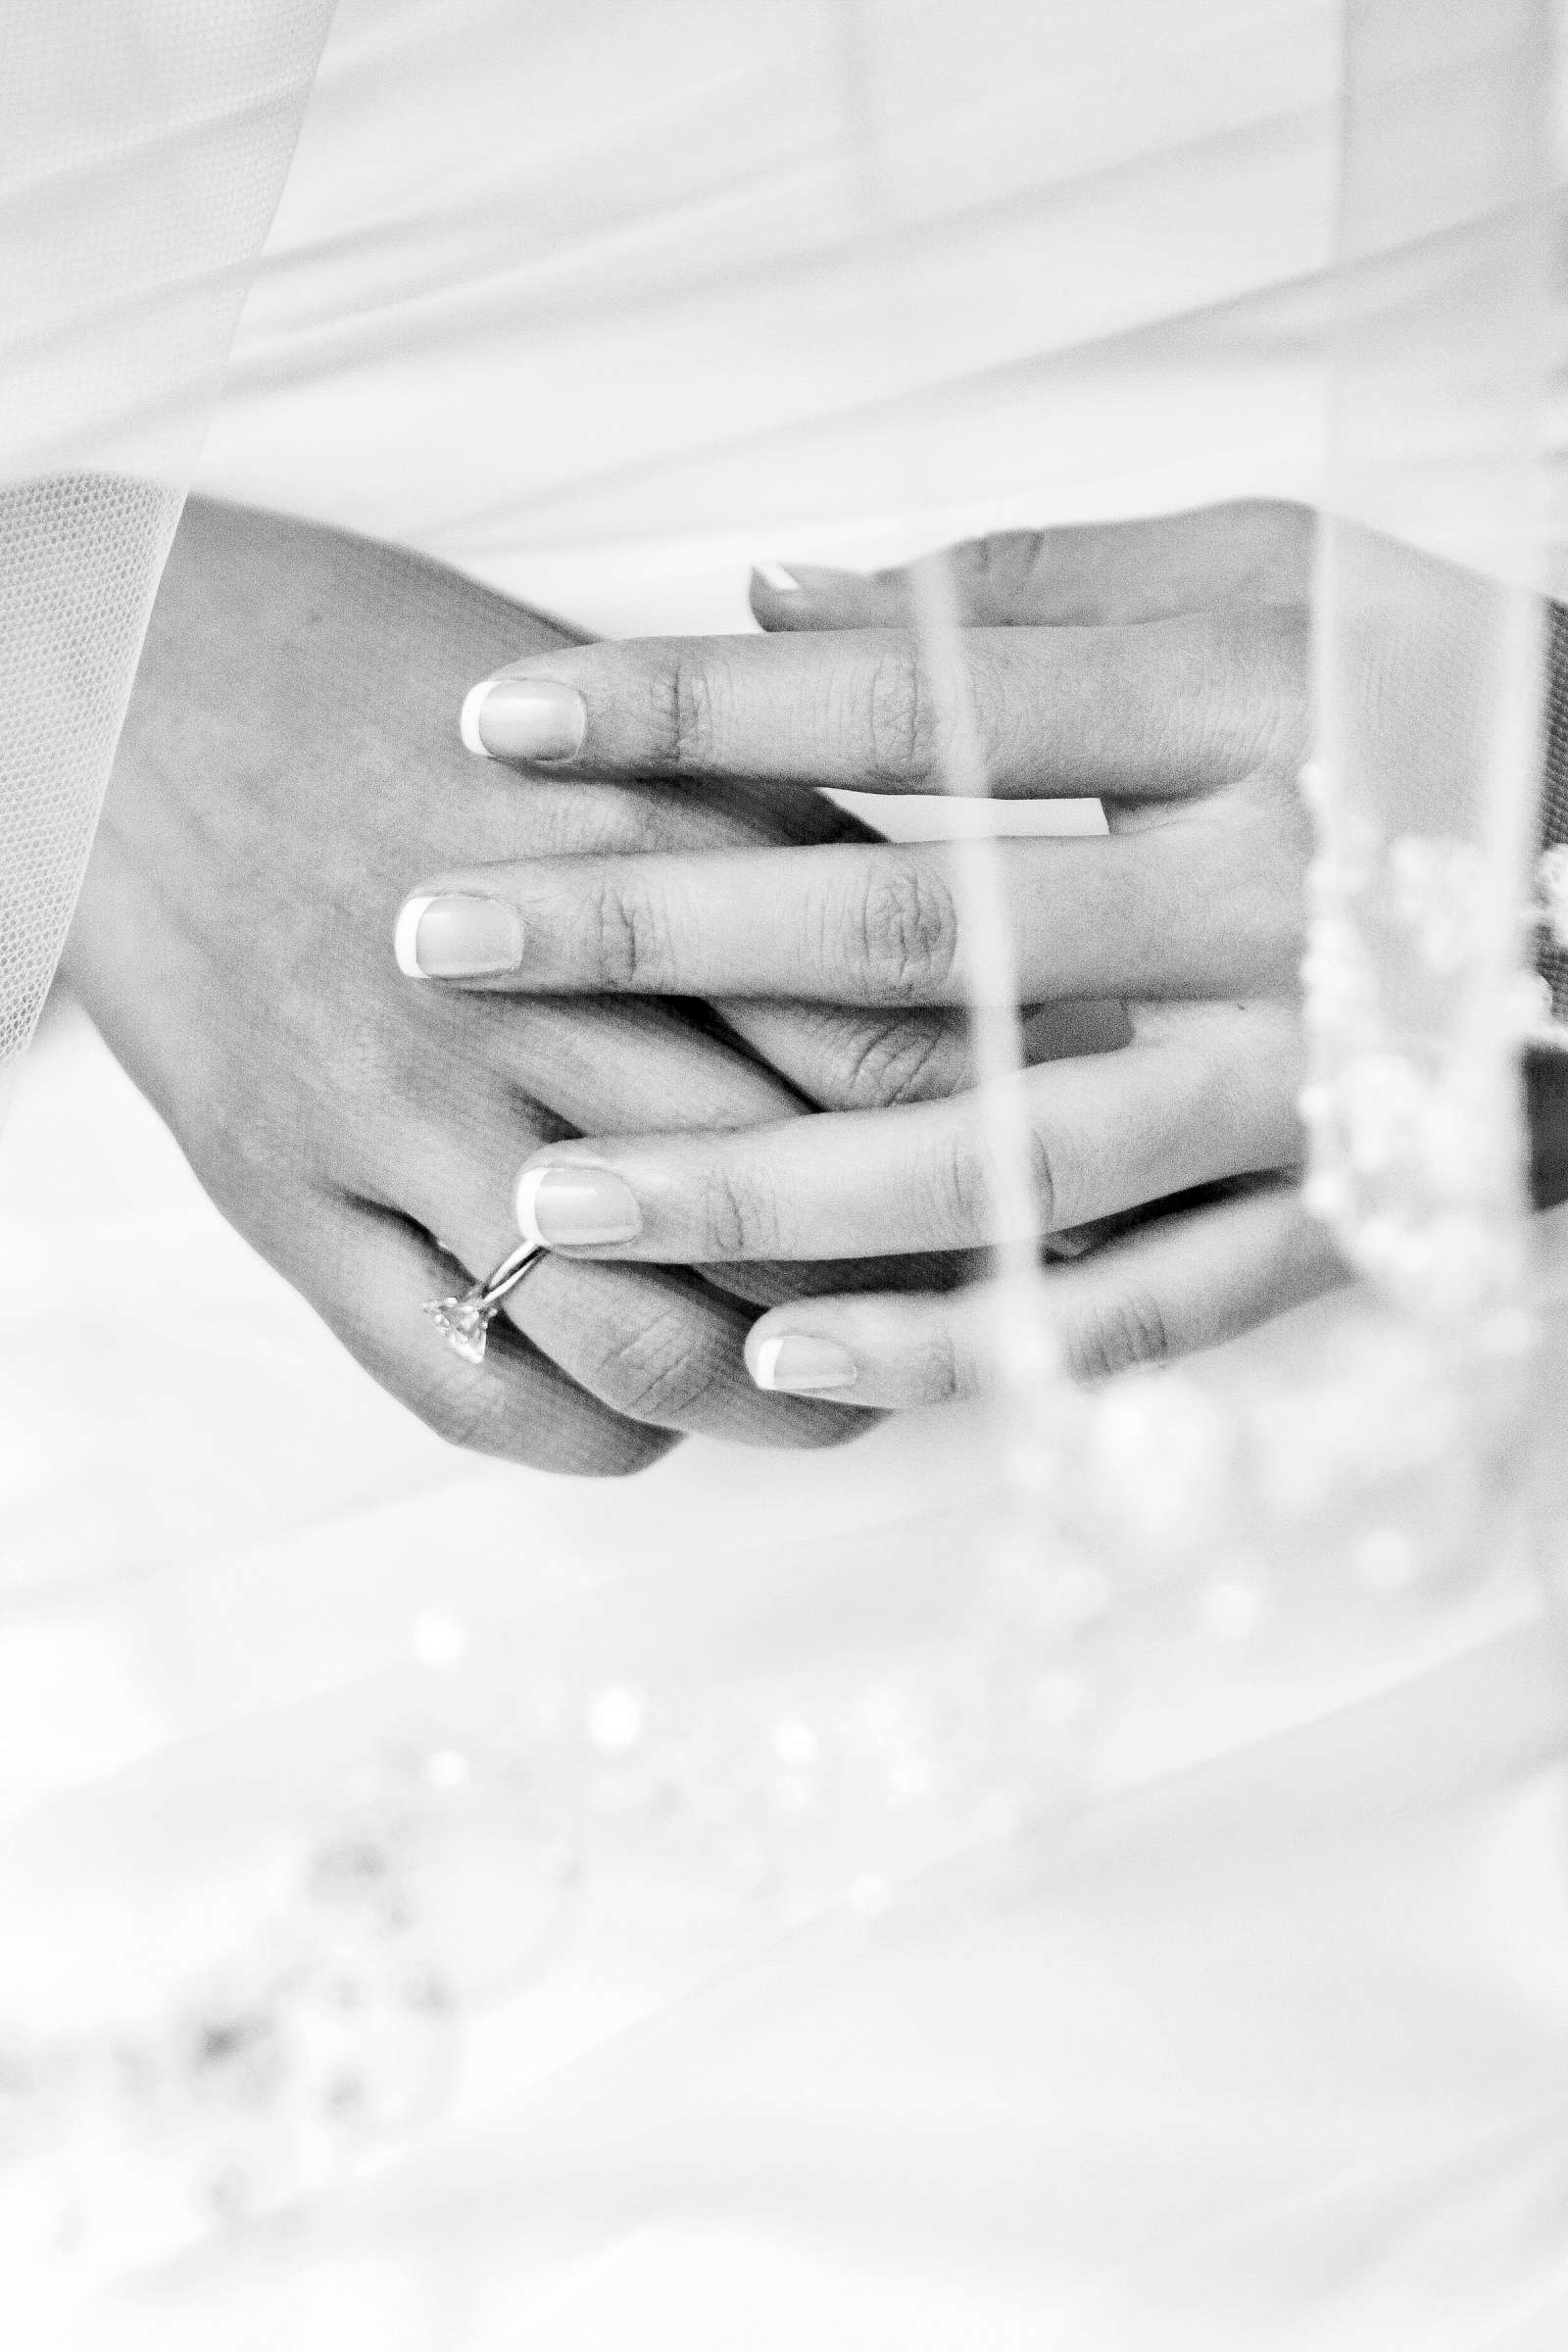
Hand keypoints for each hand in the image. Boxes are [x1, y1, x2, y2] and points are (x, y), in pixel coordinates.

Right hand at [66, 498, 954, 1467]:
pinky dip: (597, 1433)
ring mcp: (398, 1110)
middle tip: (988, 1309)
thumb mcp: (609, 716)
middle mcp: (531, 991)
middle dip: (927, 1287)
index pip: (892, 1040)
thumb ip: (784, 834)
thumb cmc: (380, 678)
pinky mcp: (286, 1198)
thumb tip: (974, 972)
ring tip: (834, 1392)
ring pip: (650, 1336)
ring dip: (778, 1398)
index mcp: (641, 844)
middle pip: (801, 1205)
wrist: (112, 680)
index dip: (1010, 1130)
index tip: (1065, 1163)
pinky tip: (648, 1408)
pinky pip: (471, 1388)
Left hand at [415, 502, 1344, 1399]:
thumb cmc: (1436, 700)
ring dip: (757, 1179)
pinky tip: (784, 1356)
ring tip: (554, 1189)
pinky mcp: (1336, 1226)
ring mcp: (1299, 1089)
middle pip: (909, 929)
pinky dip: (959, 1344)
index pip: (915, 701)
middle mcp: (1263, 903)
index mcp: (1247, 710)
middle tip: (441, 937)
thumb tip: (774, 587)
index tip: (500, 720)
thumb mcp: (1277, 579)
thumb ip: (1035, 586)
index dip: (694, 706)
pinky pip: (1128, 1313)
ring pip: (991, 1157)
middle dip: (654, 933)